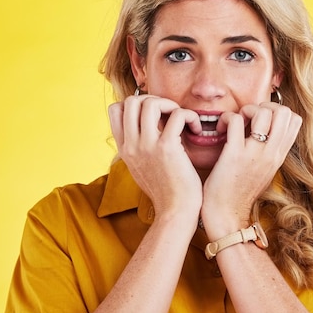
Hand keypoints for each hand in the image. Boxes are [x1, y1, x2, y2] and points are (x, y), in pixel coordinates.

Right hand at [108, 94, 203, 226]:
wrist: (175, 212)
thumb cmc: (166, 192)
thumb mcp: (142, 169)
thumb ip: (139, 149)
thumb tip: (144, 129)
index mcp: (124, 149)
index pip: (116, 110)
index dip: (137, 104)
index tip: (156, 115)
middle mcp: (131, 145)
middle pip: (131, 101)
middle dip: (154, 100)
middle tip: (171, 115)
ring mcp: (147, 146)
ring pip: (150, 103)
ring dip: (171, 105)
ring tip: (183, 121)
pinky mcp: (167, 148)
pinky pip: (178, 114)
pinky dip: (190, 117)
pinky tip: (196, 131)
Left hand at [201, 101, 301, 235]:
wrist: (227, 215)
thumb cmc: (240, 192)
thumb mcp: (265, 172)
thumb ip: (269, 152)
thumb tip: (266, 130)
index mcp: (279, 156)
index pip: (295, 120)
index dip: (277, 111)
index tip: (260, 121)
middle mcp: (271, 153)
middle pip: (283, 111)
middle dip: (264, 105)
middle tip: (249, 118)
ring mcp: (254, 153)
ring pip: (262, 111)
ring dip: (245, 110)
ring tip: (235, 123)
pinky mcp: (234, 154)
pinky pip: (235, 121)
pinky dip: (226, 118)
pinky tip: (220, 129)